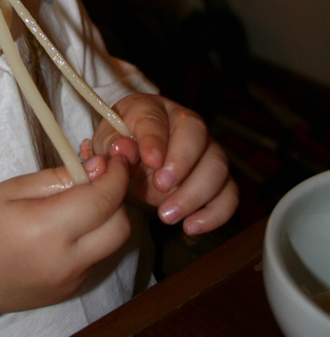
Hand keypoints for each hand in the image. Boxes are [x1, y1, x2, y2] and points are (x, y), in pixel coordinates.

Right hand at [0, 151, 134, 318]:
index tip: (116, 157)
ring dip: (108, 218)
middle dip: (117, 198)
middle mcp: (67, 260)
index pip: (102, 200)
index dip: (117, 176)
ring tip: (82, 202)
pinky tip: (69, 227)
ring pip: (113, 244)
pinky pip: (97, 258)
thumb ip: (57, 178)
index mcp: (47, 229)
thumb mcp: (10, 189)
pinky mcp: (71, 291)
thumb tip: (97, 168)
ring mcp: (72, 281)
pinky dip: (94, 237)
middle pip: (120, 227)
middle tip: (98, 180)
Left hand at [93, 93, 237, 235]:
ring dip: (195, 194)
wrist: (136, 156)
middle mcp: (187, 125)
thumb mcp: (108, 140)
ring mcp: (207, 150)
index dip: (154, 139)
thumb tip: (124, 149)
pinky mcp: (217, 177)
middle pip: (197, 137)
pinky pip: (228, 194)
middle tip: (160, 186)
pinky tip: (190, 227)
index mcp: (154, 110)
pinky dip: (215, 214)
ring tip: (166, 215)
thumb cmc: (122, 143)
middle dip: (181, 164)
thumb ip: (113, 143)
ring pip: (217, 167)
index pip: (157, 118)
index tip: (150, 160)